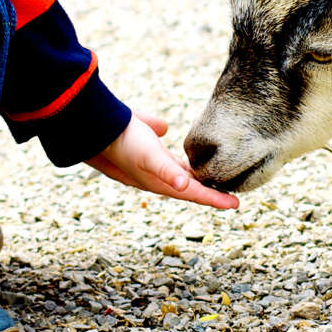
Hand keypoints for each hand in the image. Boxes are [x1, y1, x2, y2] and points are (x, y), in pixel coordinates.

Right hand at [86, 112, 238, 209]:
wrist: (96, 127)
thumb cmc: (124, 142)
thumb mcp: (149, 156)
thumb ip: (167, 170)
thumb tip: (185, 185)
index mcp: (160, 182)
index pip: (194, 194)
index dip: (215, 200)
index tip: (235, 204)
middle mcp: (156, 177)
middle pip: (188, 188)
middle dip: (208, 192)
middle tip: (229, 194)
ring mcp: (150, 165)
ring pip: (178, 176)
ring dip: (195, 178)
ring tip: (211, 178)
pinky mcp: (145, 149)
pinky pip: (168, 160)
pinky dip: (181, 161)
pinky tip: (183, 150)